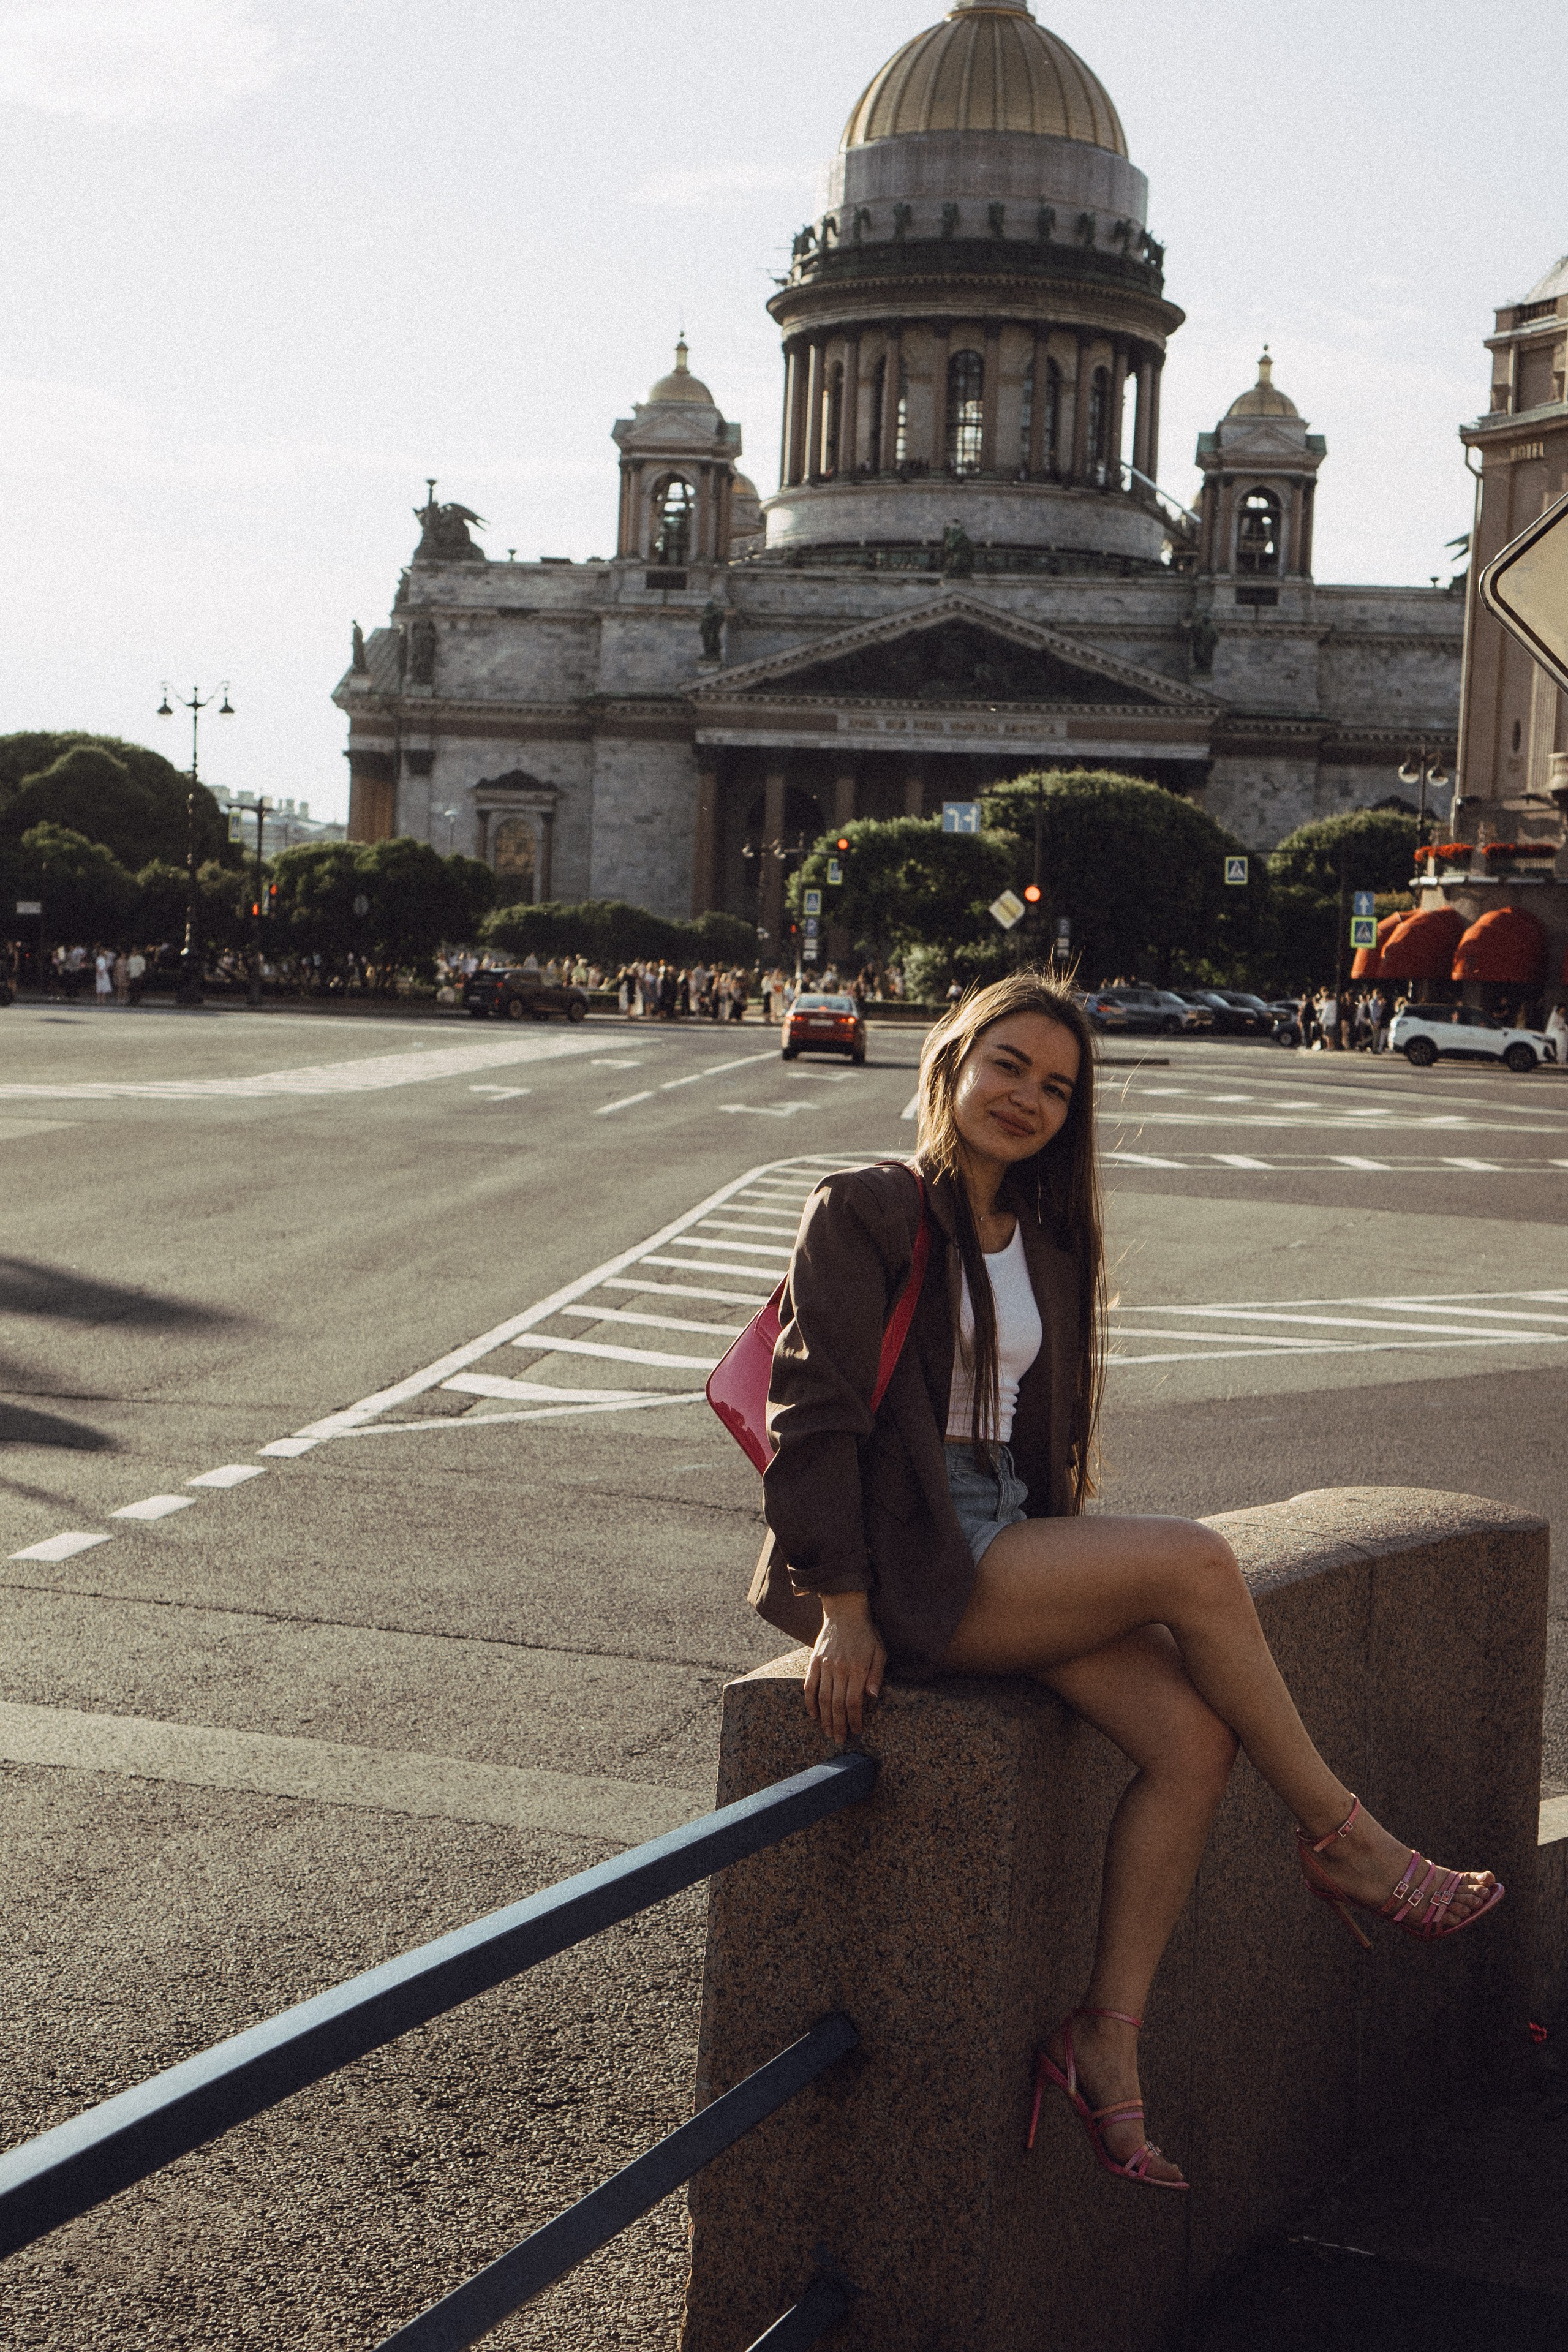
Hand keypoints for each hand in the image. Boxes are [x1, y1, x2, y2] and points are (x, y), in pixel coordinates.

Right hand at [803, 1592, 885, 1744]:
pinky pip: (810, 1685)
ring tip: (827, 1732)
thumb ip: (877, 1674)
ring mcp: (825, 1665)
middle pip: (837, 1705)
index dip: (854, 1720)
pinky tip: (813, 1714)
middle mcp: (840, 1669)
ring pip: (823, 1698)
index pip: (854, 1702)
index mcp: (858, 1669)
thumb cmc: (866, 1633)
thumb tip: (873, 1696)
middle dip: (838, 1725)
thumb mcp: (880, 1651)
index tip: (856, 1731)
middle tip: (839, 1740)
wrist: (845, 1611)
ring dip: (825, 1718)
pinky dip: (810, 1702)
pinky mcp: (814, 1661)